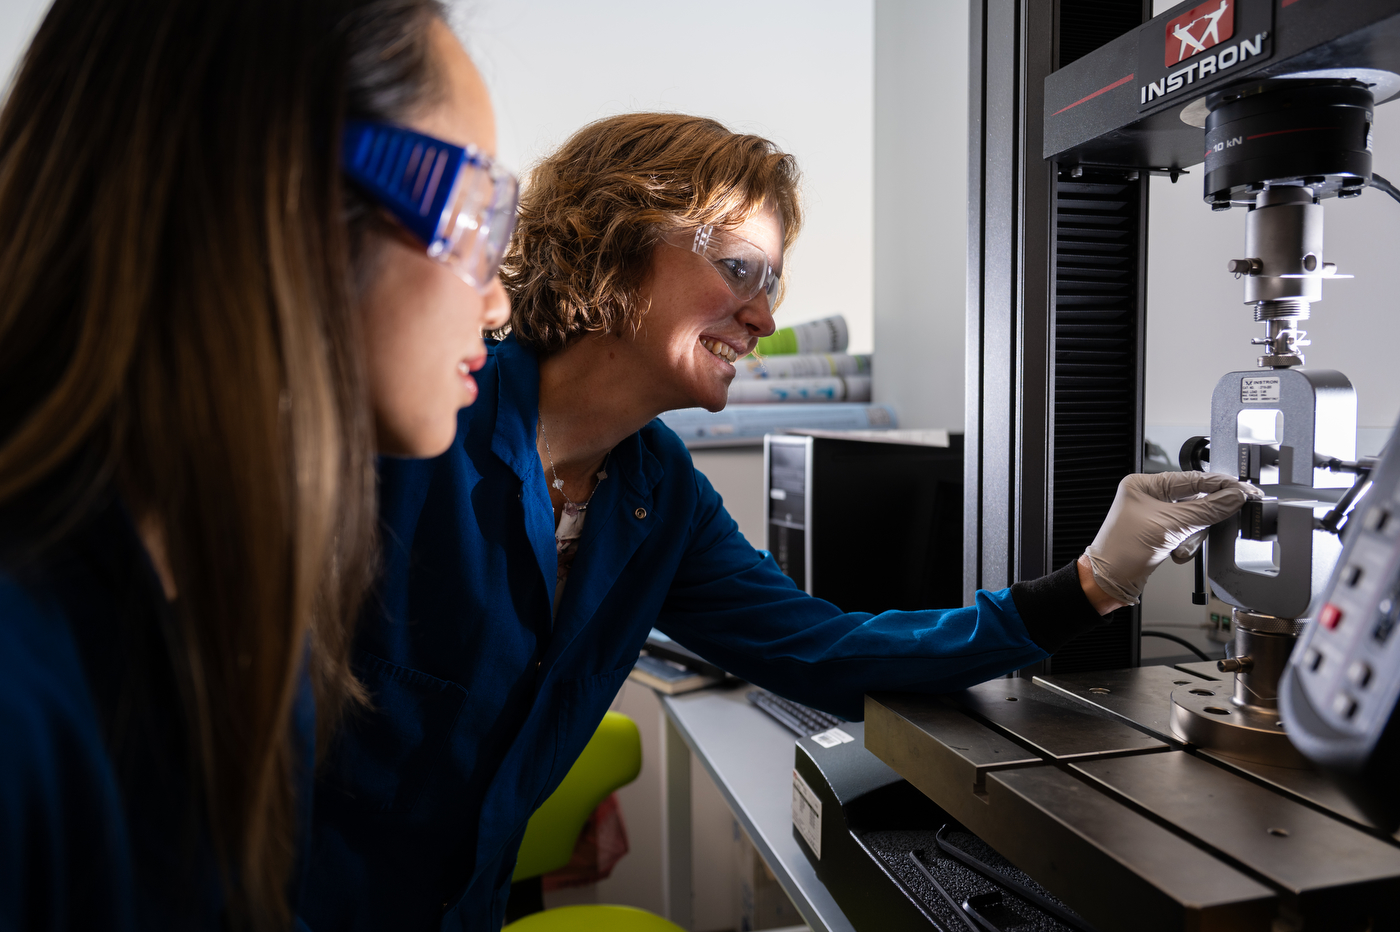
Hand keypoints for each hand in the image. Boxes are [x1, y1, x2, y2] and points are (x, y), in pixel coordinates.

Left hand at [1082, 471, 1260, 608]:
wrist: (1110, 581)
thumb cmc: (1122, 550)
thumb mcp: (1170, 526)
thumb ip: (1206, 510)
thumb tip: (1234, 497)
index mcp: (1145, 484)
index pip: (1192, 478)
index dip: (1220, 484)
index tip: (1244, 489)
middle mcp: (1150, 496)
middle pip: (1196, 499)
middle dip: (1203, 517)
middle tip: (1226, 517)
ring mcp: (1156, 516)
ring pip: (1194, 519)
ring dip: (1192, 536)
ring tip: (1180, 547)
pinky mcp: (1161, 533)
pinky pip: (1187, 534)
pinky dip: (1186, 545)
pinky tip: (1176, 553)